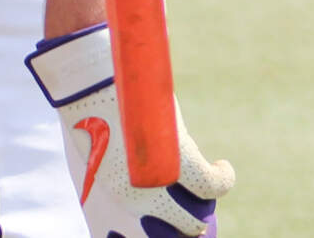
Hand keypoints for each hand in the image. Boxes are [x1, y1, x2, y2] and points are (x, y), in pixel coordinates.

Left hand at [27, 26, 234, 237]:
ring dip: (204, 212)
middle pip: (168, 235)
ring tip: (210, 193)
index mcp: (108, 207)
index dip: (153, 236)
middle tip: (195, 217)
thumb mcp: (97, 158)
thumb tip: (130, 178)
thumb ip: (117, 176)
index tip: (168, 227)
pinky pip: (211, 185)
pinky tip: (223, 167)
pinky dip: (223, 179)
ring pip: (192, 221)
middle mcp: (134, 204)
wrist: (94, 90)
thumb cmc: (90, 118)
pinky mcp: (180, 165)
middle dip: (185, 230)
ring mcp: (157, 187)